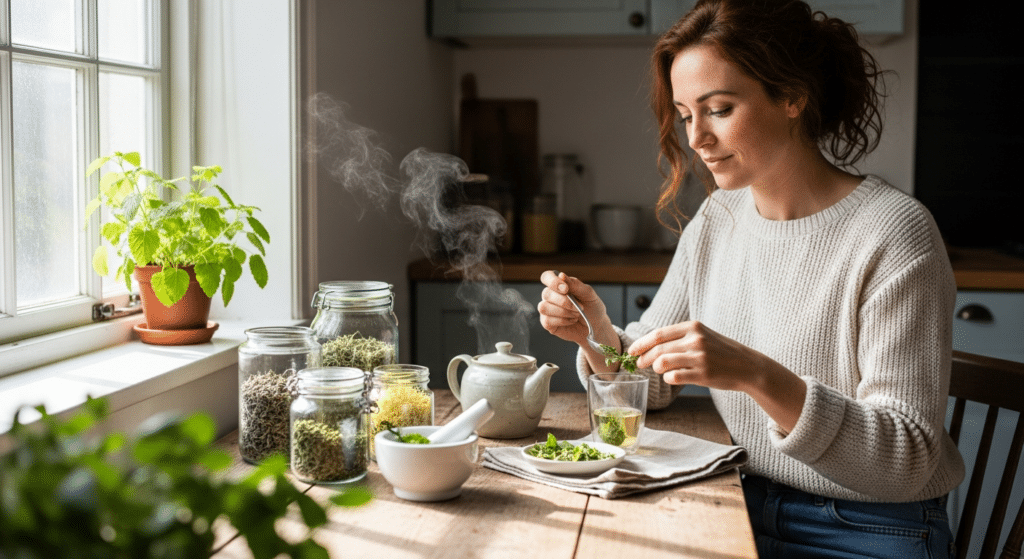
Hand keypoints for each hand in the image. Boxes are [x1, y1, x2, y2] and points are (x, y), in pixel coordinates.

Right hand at [537, 270, 612, 348]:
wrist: (596, 326)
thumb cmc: (592, 308)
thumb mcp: (588, 294)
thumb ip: (575, 284)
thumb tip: (561, 275)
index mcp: (559, 285)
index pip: (547, 277)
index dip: (553, 282)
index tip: (566, 289)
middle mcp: (550, 296)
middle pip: (546, 294)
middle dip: (564, 302)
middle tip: (580, 307)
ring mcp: (547, 310)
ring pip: (544, 307)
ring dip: (563, 312)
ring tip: (576, 314)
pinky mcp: (547, 323)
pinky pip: (547, 321)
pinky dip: (563, 321)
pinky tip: (572, 320)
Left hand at [628, 320, 765, 391]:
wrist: (747, 365)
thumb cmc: (721, 351)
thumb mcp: (702, 335)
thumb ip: (679, 338)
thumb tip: (650, 345)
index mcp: (693, 327)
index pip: (658, 334)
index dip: (641, 343)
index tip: (631, 351)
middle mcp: (695, 339)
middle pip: (657, 349)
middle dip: (643, 358)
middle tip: (639, 364)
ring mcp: (699, 357)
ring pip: (662, 363)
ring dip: (656, 369)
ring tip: (660, 370)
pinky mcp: (702, 374)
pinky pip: (673, 377)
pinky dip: (668, 379)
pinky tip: (673, 378)